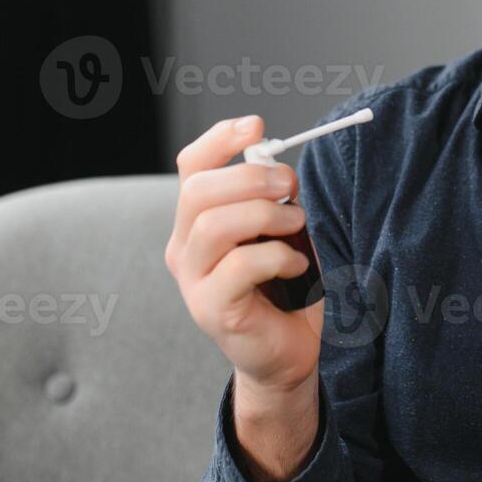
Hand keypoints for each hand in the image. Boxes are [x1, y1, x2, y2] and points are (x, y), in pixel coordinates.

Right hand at [165, 115, 322, 395]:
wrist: (289, 354)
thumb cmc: (287, 289)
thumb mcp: (280, 233)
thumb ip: (272, 199)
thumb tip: (280, 163)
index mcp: (197, 221)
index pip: (192, 167)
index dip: (221, 140)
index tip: (257, 127)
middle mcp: (185, 248)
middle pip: (198, 191)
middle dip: (250, 178)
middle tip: (290, 186)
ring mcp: (193, 280)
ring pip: (214, 226)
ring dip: (265, 215)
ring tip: (294, 226)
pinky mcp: (211, 309)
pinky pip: (238, 266)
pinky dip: (276, 256)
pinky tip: (296, 266)